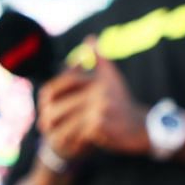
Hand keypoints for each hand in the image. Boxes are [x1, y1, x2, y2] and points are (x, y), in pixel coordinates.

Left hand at [38, 39, 147, 159]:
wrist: (141, 127)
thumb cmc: (122, 102)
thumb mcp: (111, 78)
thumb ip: (100, 60)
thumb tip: (90, 38)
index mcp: (97, 80)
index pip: (63, 84)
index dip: (49, 95)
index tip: (43, 106)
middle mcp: (98, 91)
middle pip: (60, 105)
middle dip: (50, 117)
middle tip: (43, 126)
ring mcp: (98, 109)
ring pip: (66, 121)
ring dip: (57, 133)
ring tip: (52, 139)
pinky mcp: (99, 125)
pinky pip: (76, 134)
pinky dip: (70, 141)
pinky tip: (67, 146)